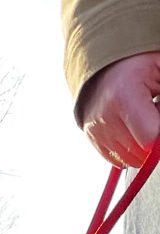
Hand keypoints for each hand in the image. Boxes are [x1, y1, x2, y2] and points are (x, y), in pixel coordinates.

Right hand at [80, 52, 159, 167]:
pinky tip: (134, 129)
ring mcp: (96, 130)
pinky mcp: (92, 138)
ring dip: (142, 145)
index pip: (148, 137)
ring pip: (128, 158)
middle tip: (153, 112)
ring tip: (144, 119)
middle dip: (153, 138)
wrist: (110, 62)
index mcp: (123, 97)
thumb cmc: (141, 62)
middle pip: (139, 151)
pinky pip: (116, 158)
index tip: (159, 113)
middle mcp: (104, 117)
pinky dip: (130, 149)